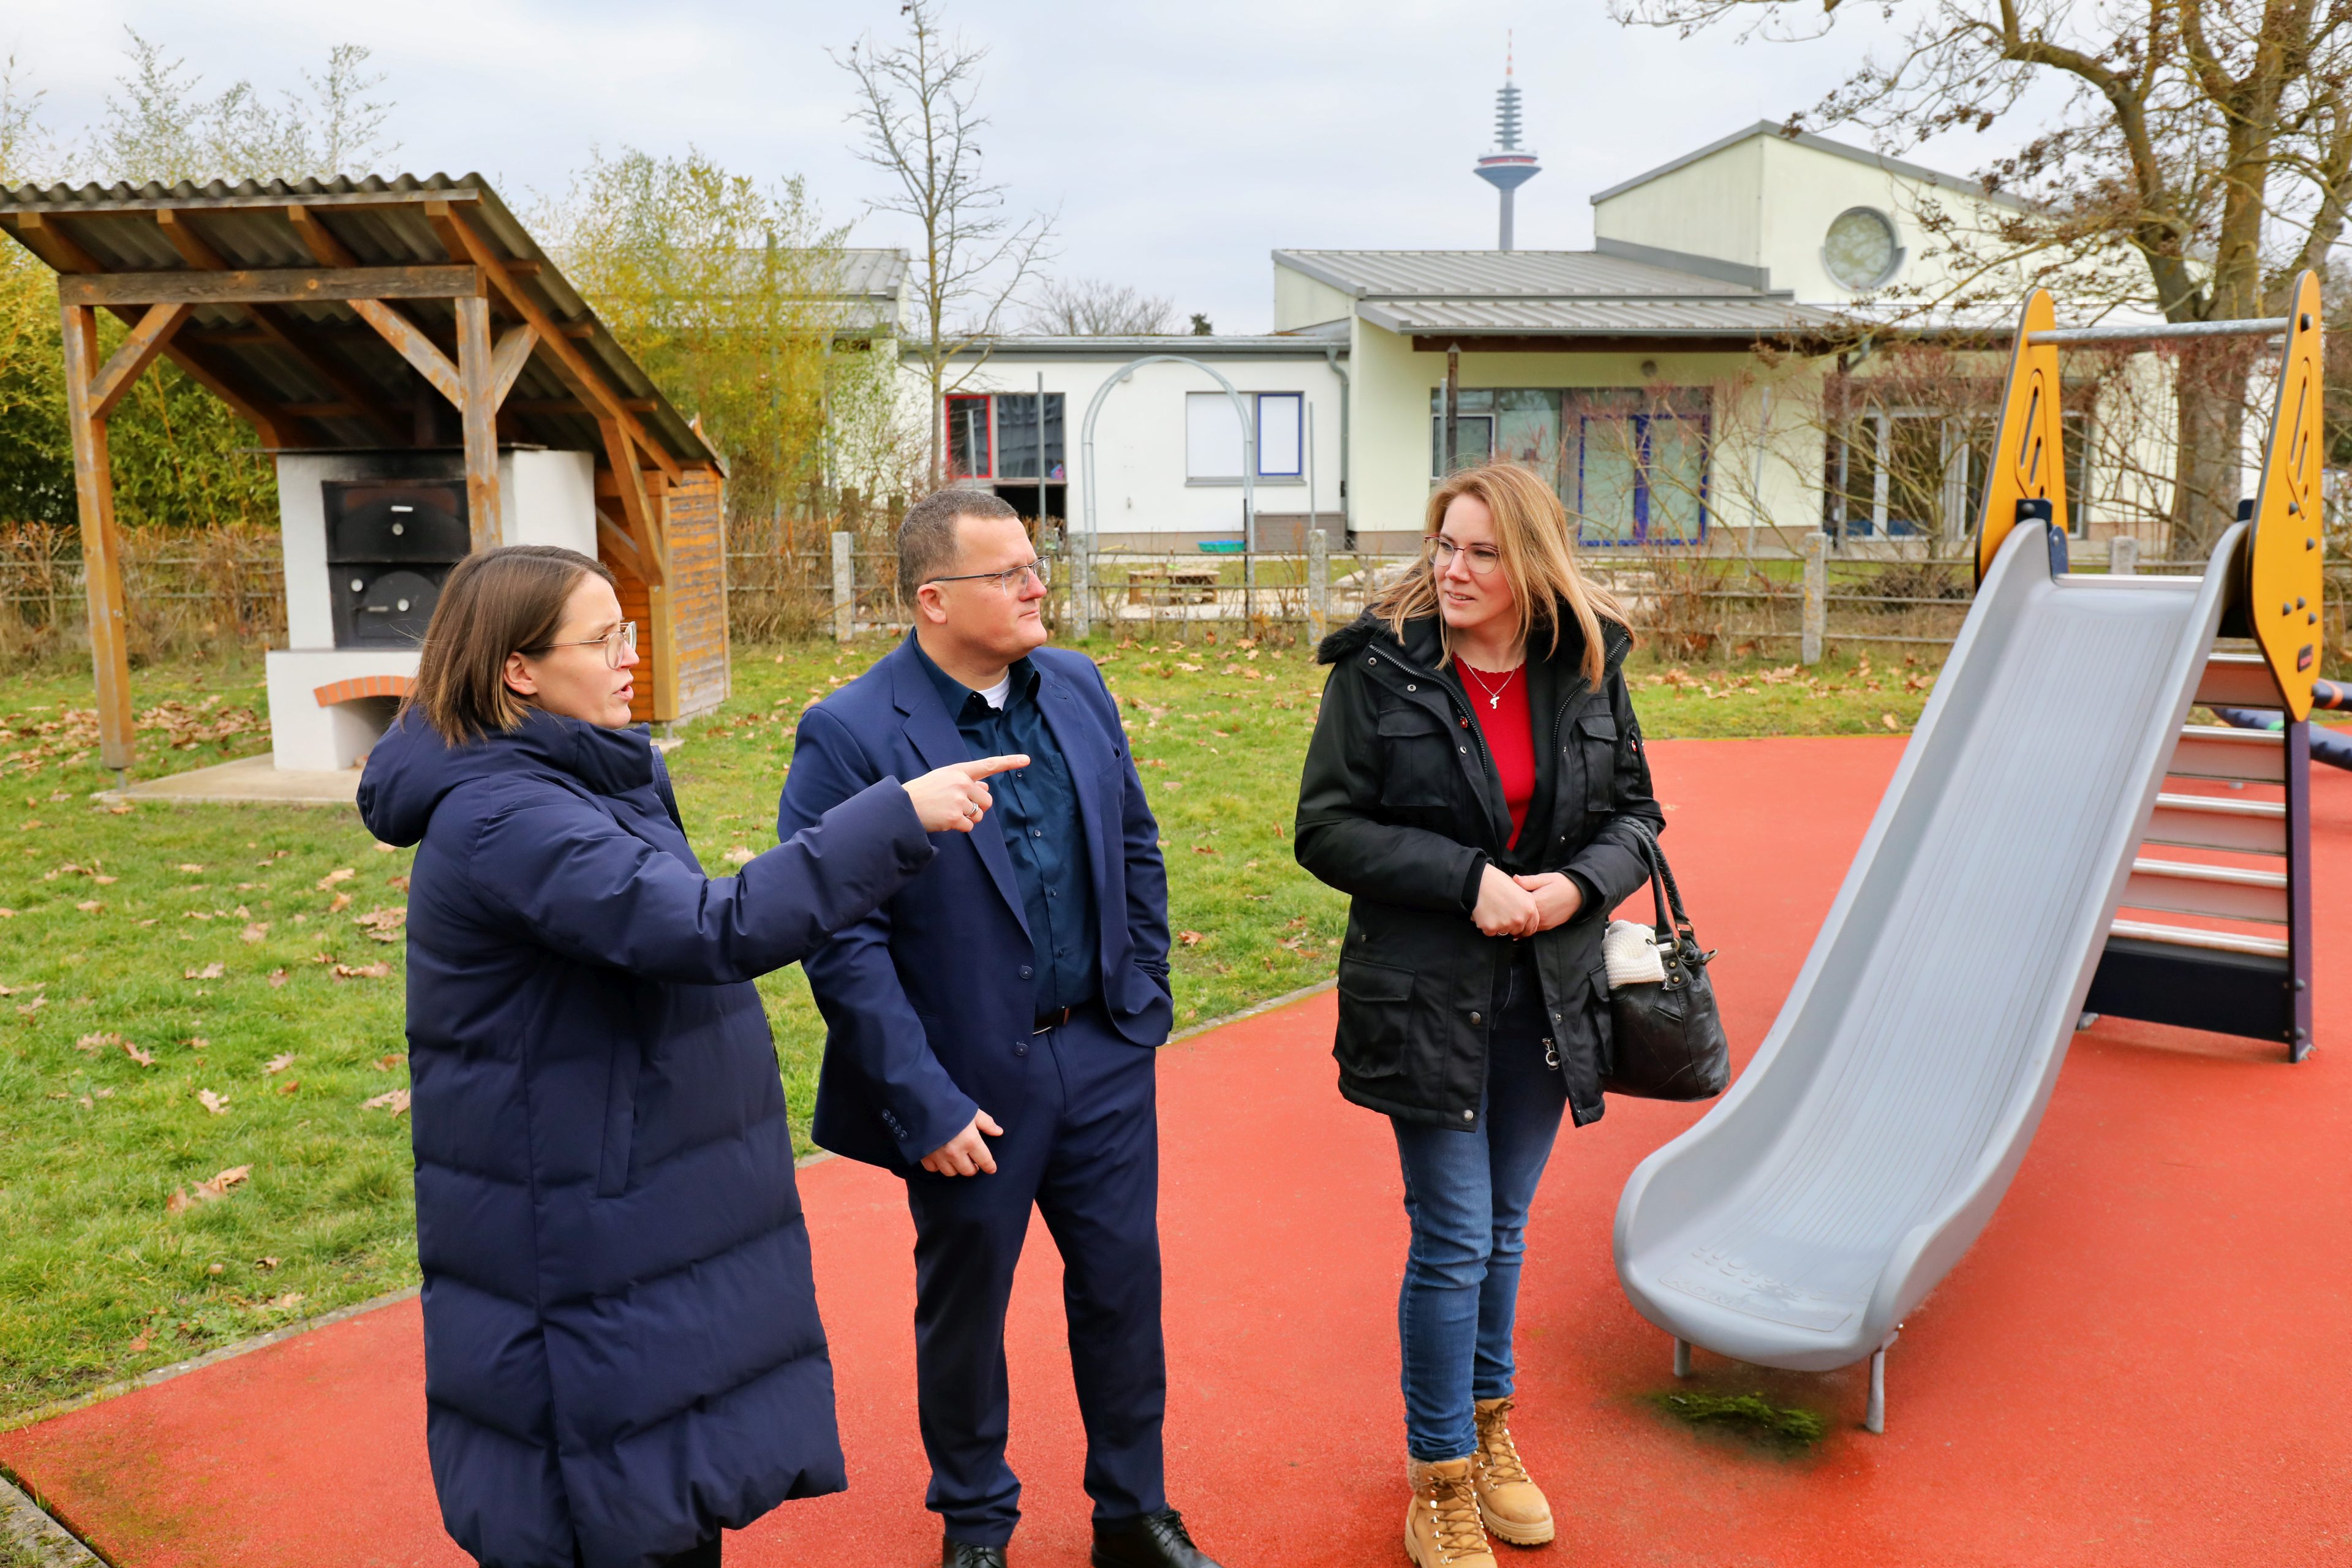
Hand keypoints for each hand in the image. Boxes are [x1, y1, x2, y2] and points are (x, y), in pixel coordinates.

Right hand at [904, 755, 1028, 832]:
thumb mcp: (943, 779)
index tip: (1026, 760)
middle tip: (956, 807)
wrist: (902, 806)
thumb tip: (986, 787)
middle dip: (977, 807)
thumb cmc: (923, 792)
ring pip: (979, 815)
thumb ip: (965, 782)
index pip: (988, 765)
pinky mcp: (954, 817)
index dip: (1009, 762)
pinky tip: (945, 821)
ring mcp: (958, 800)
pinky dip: (960, 827)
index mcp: (959, 771)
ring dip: (968, 818)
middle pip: (987, 801)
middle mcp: (961, 783)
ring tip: (947, 813)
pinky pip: (969, 826)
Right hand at [921, 1110, 1004, 1175]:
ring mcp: (940, 1156)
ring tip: (957, 1161)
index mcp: (970, 1141)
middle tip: (973, 1162)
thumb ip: (987, 1124)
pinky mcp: (926, 1156)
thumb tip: (998, 1132)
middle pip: (968, 1171)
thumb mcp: (972, 1112)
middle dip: (973, 1168)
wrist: (924, 1104)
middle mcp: (956, 1152)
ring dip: (956, 1168)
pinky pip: (933, 1169)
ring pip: (951, 1173)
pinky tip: (941, 1159)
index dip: (990, 1166)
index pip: (985, 1160)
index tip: (991, 1169)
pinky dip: (938, 1166)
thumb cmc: (950, 1106)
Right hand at [1472, 863, 1542, 937]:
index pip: (1531, 928)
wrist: (1479, 881)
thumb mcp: (1520, 890)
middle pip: (1516, 931)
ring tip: (1492, 910)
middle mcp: (1519, 919)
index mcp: (1529, 909)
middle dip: (1509, 925)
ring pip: (1502, 932)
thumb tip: (1526, 918)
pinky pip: (1490, 932)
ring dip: (1498, 925)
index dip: (1524, 928)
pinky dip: (1487, 925)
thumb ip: (1527, 906)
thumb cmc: (1497, 882)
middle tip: (1501, 912)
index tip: (1519, 927)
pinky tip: (1485, 913)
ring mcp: (1505, 924)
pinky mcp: (1491, 928)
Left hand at [1513, 872, 1584, 931]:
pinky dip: (1527, 925)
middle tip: (1506, 906)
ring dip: (1519, 920)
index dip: (1508, 901)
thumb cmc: (1561, 884)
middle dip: (1512, 913)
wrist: (1579, 894)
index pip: (1515, 905)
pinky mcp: (1547, 927)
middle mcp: (1539, 916)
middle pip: (1519, 917)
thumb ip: (1529, 881)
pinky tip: (1524, 917)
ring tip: (1515, 912)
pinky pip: (1532, 929)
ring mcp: (1544, 923)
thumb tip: (1514, 879)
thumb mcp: (1545, 878)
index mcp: (1536, 902)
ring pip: (1524, 926)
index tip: (1505, 896)